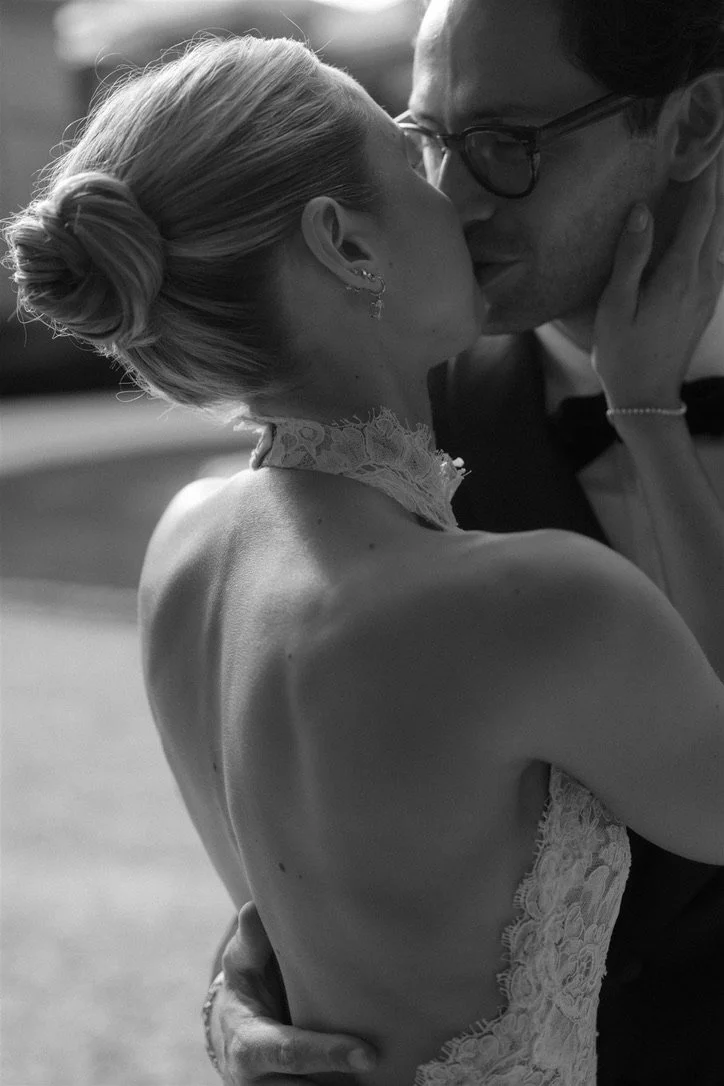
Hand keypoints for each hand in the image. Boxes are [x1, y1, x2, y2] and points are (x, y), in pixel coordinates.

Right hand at [209, 903, 377, 1083]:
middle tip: (387, 1063)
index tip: (368, 1053)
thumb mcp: (241, 965)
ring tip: (391, 1072)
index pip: (289, 1053)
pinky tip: (383, 1079)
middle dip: (346, 1081)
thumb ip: (250, 942)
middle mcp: (261, 1083)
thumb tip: (254, 908)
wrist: (233, 1035)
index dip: (327, 1055)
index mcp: (248, 1046)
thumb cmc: (247, 988)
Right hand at [593, 150, 723, 407]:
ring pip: (720, 236)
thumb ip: (631, 255)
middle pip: (719, 218)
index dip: (707, 175)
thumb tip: (642, 209)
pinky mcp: (706, 301)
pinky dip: (710, 231)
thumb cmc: (623, 353)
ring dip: (715, 207)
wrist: (648, 396)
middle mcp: (704, 277)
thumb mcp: (616, 305)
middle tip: (712, 149)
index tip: (708, 144)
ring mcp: (710, 290)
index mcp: (680, 274)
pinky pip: (715, 254)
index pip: (703, 211)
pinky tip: (698, 226)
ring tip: (707, 180)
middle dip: (716, 184)